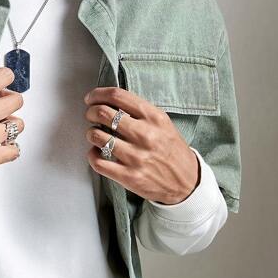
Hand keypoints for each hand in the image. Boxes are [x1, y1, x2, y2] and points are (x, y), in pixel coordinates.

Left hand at [83, 86, 199, 203]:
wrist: (187, 183)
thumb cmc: (171, 150)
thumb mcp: (163, 124)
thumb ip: (140, 112)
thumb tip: (110, 102)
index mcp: (154, 118)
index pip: (118, 96)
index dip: (98, 94)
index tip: (91, 98)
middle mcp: (145, 135)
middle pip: (103, 113)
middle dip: (91, 112)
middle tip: (90, 115)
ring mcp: (136, 157)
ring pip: (97, 136)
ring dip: (91, 133)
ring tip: (95, 134)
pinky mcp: (129, 176)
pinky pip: (98, 162)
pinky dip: (92, 155)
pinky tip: (97, 152)